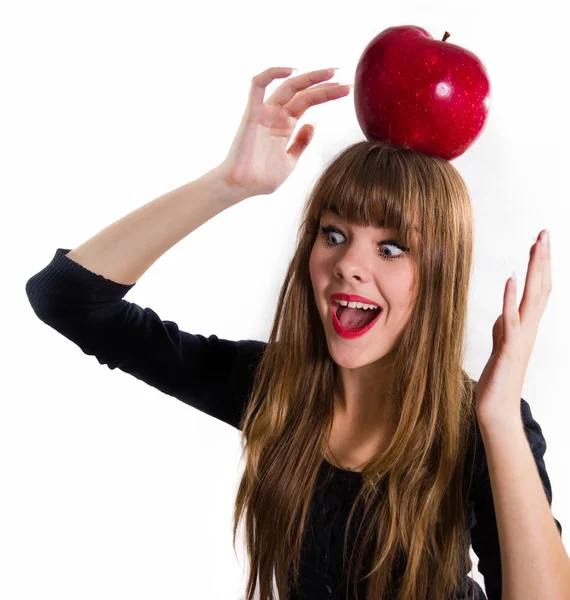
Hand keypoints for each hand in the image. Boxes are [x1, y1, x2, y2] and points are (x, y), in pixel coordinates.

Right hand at [218, 67, 350, 197]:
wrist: (242, 187)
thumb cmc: (262, 179)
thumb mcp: (290, 161)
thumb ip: (300, 143)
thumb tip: (312, 124)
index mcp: (285, 126)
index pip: (308, 102)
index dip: (327, 94)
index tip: (345, 90)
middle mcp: (276, 116)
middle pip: (303, 92)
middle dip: (324, 85)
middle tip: (344, 79)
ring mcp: (264, 113)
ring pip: (288, 87)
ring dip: (310, 78)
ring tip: (331, 73)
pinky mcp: (252, 114)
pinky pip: (257, 86)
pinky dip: (272, 74)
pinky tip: (291, 70)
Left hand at [475, 229, 551, 426]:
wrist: (497, 409)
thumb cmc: (499, 378)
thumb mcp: (501, 345)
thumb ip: (505, 328)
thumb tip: (507, 313)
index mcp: (526, 326)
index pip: (538, 289)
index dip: (540, 265)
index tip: (539, 240)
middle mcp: (529, 328)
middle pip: (541, 287)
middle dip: (543, 259)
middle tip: (544, 231)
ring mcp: (521, 338)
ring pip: (533, 299)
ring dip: (534, 271)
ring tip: (536, 245)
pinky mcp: (509, 349)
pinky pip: (512, 320)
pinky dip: (512, 299)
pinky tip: (512, 279)